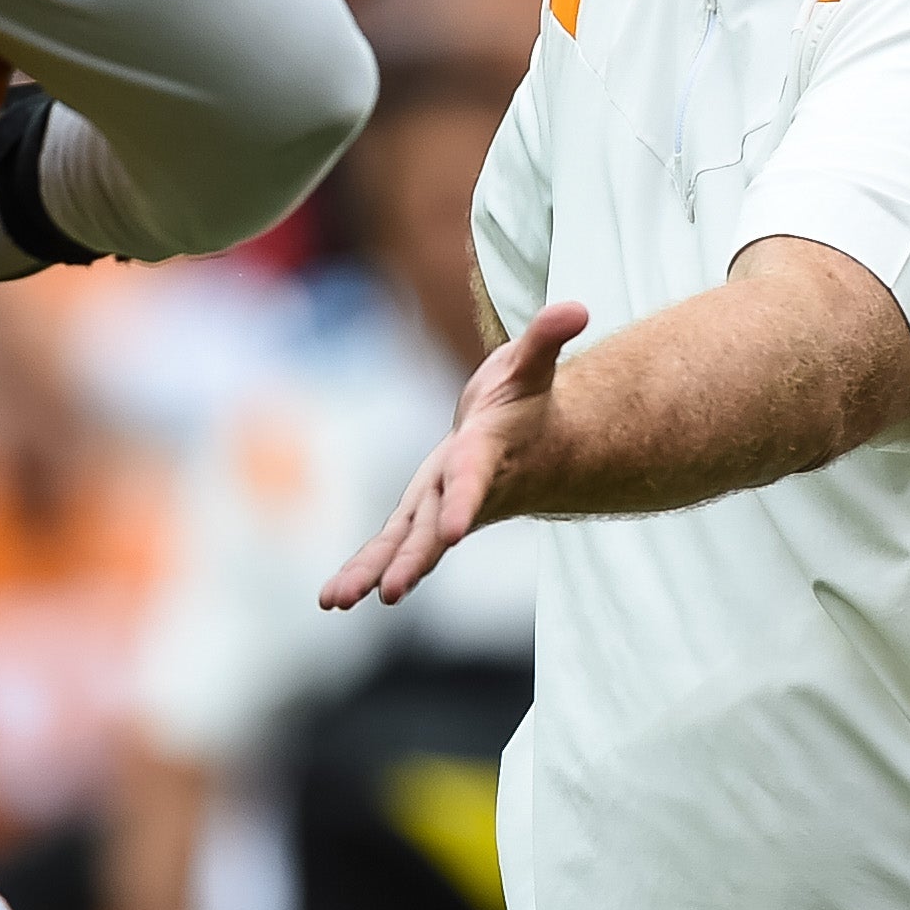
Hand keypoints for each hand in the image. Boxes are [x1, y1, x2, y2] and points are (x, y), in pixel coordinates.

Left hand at [323, 301, 588, 608]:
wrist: (531, 445)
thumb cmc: (529, 400)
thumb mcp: (534, 364)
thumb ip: (547, 340)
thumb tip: (576, 308)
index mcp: (489, 453)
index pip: (474, 478)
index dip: (464, 502)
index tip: (451, 532)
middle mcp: (463, 490)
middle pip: (436, 527)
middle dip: (415, 558)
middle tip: (392, 591)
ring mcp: (441, 508)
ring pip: (407, 545)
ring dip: (375, 572)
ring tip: (337, 601)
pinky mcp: (421, 515)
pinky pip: (390, 545)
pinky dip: (364, 570)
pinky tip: (333, 599)